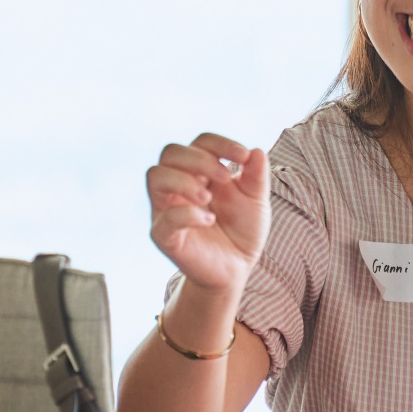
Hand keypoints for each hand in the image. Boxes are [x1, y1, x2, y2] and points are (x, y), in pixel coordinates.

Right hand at [147, 133, 269, 293]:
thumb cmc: (242, 230)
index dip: (220, 143)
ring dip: (184, 181)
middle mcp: (178, 185)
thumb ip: (257, 176)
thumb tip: (257, 151)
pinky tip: (209, 220)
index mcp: (199, 171)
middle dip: (199, 159)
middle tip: (225, 178)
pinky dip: (186, 214)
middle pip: (171, 152)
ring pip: (155, 176)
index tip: (244, 156)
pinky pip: (163, 218)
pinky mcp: (164, 235)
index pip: (200, 142)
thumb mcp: (256, 200)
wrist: (237, 268)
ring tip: (208, 198)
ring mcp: (167, 209)